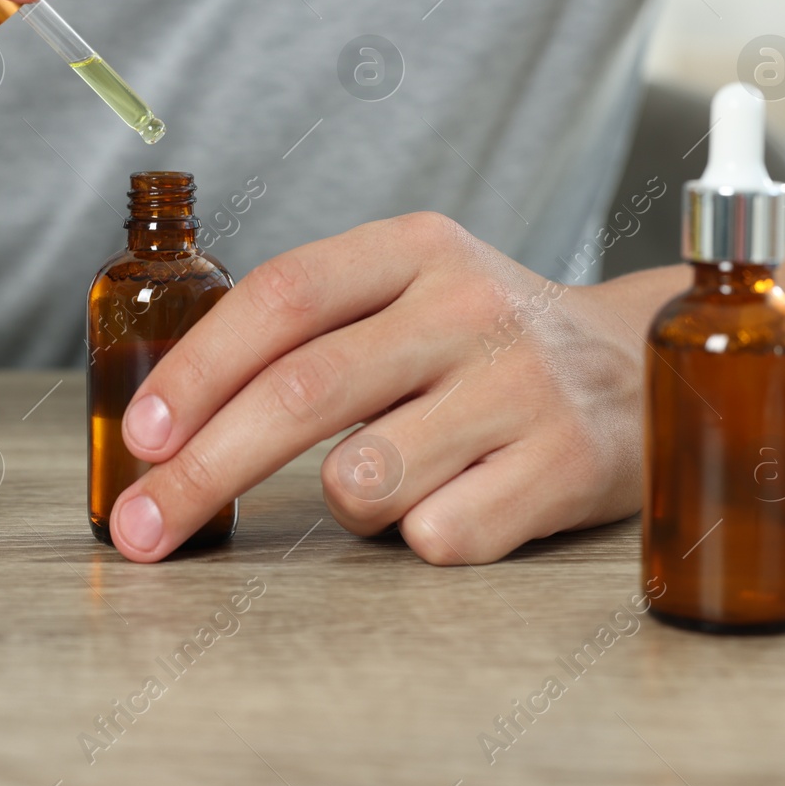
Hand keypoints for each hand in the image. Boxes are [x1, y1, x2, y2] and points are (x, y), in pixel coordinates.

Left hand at [107, 213, 647, 563]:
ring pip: (364, 479)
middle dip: (204, 472)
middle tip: (142, 530)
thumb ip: (309, 330)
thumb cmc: (482, 342)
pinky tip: (460, 498)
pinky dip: (419, 537)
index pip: (282, 296)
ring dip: (343, 504)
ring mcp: (524, 386)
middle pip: (304, 391)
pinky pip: (439, 535)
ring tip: (390, 478)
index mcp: (415, 249)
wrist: (642, 366)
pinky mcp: (567, 466)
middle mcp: (469, 306)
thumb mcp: (407, 293)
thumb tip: (168, 420)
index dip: (197, 369)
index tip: (142, 435)